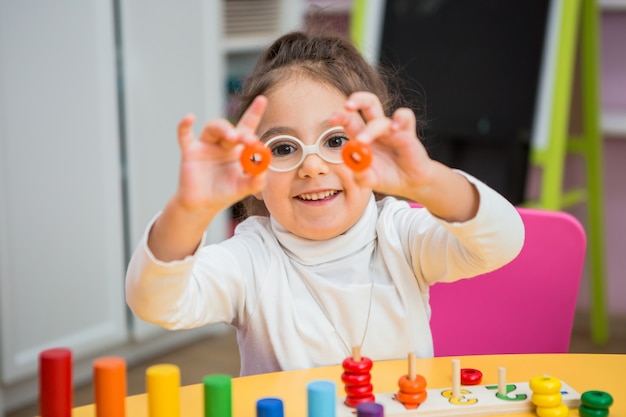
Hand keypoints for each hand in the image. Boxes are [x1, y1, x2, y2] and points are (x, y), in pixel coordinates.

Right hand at [174, 96, 267, 213]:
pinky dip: (184, 126)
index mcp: (238, 150)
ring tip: (232, 137)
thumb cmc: (224, 193)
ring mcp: (205, 146)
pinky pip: (184, 135)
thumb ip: (257, 180)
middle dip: (240, 132)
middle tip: (248, 139)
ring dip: (223, 129)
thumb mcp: (244, 189)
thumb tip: (264, 169)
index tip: (262, 99)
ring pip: (212, 127)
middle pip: (231, 128)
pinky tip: (190, 119)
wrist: (202, 206)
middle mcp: (222, 144)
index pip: (247, 128)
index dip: (254, 113)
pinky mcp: (189, 152)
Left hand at [329, 92, 434, 198]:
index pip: (350, 119)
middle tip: (346, 108)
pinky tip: (394, 129)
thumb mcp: (369, 180)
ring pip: (380, 119)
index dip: (340, 116)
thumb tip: (352, 164)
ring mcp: (392, 130)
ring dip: (370, 129)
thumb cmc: (387, 177)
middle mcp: (376, 129)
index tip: (332, 120)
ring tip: (363, 142)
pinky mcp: (407, 133)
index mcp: (363, 136)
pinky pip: (405, 116)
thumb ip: (360, 176)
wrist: (411, 183)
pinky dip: (400, 119)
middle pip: (367, 104)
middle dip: (356, 101)